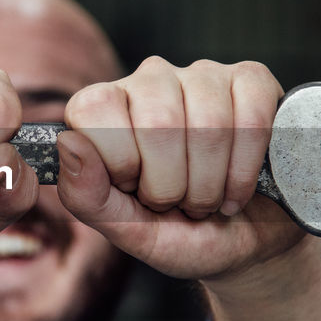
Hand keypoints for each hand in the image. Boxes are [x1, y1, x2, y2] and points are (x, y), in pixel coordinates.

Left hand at [55, 57, 306, 280]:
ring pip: (208, 122)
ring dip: (210, 184)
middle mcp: (149, 81)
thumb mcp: (127, 230)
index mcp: (105, 109)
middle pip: (157, 120)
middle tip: (178, 205)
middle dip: (171, 185)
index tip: (135, 192)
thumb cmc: (180, 234)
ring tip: (208, 200)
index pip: (93, 107)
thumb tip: (68, 144)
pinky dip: (244, 170)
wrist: (245, 245)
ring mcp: (202, 76)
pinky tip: (238, 189)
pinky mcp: (251, 80)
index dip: (118, 162)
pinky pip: (251, 118)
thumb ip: (87, 196)